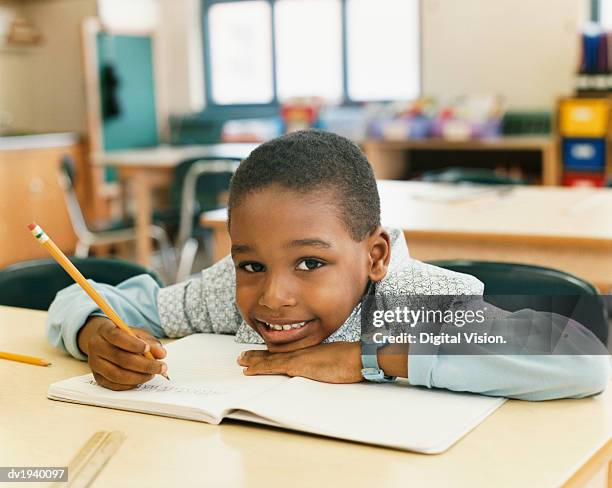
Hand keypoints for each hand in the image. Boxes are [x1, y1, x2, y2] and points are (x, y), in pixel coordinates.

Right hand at [77, 316, 166, 390]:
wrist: (101, 341)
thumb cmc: (123, 336)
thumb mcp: (137, 333)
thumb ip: (150, 342)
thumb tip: (161, 354)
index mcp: (105, 330)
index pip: (117, 337)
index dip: (133, 344)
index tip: (148, 349)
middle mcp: (96, 347)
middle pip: (119, 358)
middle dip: (144, 365)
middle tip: (161, 367)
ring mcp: (94, 364)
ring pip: (117, 374)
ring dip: (139, 377)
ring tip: (152, 374)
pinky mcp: (97, 377)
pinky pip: (114, 385)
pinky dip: (130, 384)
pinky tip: (141, 379)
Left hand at [237, 342, 362, 383]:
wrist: (357, 357)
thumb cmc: (351, 360)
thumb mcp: (335, 361)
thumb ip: (326, 364)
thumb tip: (324, 369)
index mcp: (309, 351)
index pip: (286, 352)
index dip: (271, 353)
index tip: (260, 353)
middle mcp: (301, 351)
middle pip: (274, 353)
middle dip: (257, 355)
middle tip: (243, 356)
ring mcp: (298, 357)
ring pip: (270, 359)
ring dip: (254, 361)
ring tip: (241, 361)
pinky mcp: (297, 365)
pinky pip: (273, 367)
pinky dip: (259, 368)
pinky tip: (249, 371)